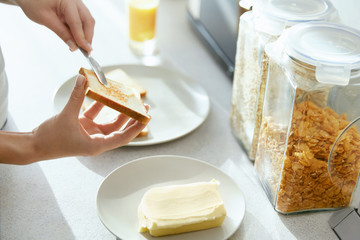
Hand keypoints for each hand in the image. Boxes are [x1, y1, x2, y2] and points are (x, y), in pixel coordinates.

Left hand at [14, 0, 94, 51]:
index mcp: (67, 1)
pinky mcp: (75, 8)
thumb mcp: (46, 19)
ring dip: (86, 34)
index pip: (77, 22)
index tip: (85, 50)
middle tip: (86, 50)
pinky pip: (82, 20)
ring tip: (82, 46)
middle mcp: (74, 0)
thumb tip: (73, 45)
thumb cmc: (33, 2)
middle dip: (88, 36)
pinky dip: (81, 30)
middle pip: (88, 20)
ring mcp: (76, 3)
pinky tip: (78, 39)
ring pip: (88, 20)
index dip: (82, 38)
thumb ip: (61, 32)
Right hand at [31, 75, 148, 160]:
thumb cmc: (50, 139)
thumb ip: (76, 97)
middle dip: (132, 117)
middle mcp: (97, 140)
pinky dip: (100, 104)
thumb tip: (83, 78)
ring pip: (109, 120)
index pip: (123, 136)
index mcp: (97, 145)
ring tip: (129, 98)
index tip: (147, 117)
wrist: (33, 145)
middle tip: (143, 105)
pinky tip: (105, 93)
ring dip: (118, 109)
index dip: (136, 127)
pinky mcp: (82, 126)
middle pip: (120, 127)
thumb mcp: (66, 116)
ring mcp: (90, 133)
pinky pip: (95, 114)